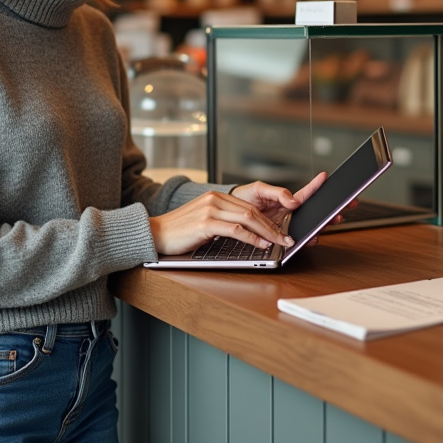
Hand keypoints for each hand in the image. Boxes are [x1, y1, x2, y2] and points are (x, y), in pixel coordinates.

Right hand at [150, 191, 295, 255]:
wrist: (155, 233)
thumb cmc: (180, 231)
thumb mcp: (204, 220)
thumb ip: (223, 220)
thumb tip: (246, 232)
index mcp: (216, 197)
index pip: (249, 207)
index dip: (268, 220)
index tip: (281, 231)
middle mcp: (215, 199)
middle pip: (252, 211)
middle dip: (273, 227)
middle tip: (286, 239)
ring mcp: (210, 210)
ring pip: (247, 219)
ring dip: (267, 233)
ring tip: (279, 243)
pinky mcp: (206, 223)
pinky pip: (235, 230)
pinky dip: (251, 238)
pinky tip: (260, 245)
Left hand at [237, 172, 343, 246]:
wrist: (227, 215)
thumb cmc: (243, 198)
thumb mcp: (259, 190)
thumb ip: (277, 192)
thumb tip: (294, 200)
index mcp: (286, 200)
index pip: (306, 194)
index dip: (317, 186)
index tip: (326, 177)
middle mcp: (289, 214)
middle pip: (315, 212)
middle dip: (331, 210)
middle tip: (343, 207)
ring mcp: (287, 226)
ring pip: (310, 226)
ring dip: (324, 224)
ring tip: (333, 220)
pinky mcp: (280, 238)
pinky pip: (298, 240)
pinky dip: (308, 239)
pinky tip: (313, 237)